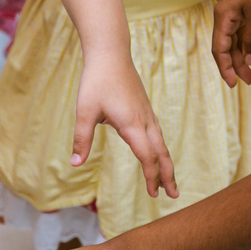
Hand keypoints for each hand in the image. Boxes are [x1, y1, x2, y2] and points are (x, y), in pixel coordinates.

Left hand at [74, 51, 178, 198]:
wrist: (110, 54)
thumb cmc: (96, 81)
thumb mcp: (84, 111)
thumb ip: (81, 139)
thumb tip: (75, 164)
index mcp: (132, 124)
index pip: (148, 157)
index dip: (151, 177)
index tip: (153, 194)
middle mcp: (145, 121)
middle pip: (162, 153)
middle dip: (167, 175)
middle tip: (174, 195)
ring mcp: (147, 114)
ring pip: (162, 143)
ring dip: (166, 163)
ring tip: (168, 181)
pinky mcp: (144, 109)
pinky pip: (157, 134)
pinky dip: (160, 149)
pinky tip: (157, 154)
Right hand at [211, 0, 250, 85]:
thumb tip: (249, 62)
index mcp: (224, 17)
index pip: (220, 49)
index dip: (226, 68)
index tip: (233, 85)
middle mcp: (227, 15)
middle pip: (229, 47)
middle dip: (239, 65)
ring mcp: (238, 10)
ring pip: (240, 39)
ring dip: (249, 54)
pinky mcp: (249, 6)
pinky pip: (249, 29)